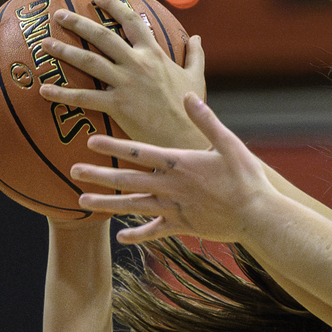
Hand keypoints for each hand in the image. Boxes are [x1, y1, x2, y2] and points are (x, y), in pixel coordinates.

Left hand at [39, 0, 208, 148]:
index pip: (132, 21)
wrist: (185, 137)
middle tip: (58, 15)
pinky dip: (62, 94)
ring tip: (44, 45)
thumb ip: (195, 56)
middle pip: (102, 36)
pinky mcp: (117, 105)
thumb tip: (197, 38)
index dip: (113, 6)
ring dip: (64, 51)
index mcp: (154, 55)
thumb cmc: (190, 110)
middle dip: (78, 22)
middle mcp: (137, 64)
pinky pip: (84, 97)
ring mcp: (125, 83)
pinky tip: (44, 89)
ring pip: (89, 61)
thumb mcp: (195, 78)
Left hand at [71, 93, 275, 244]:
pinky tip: (120, 238)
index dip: (113, 146)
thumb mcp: (229, 143)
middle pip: (128, 180)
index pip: (139, 152)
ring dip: (106, 204)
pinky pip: (155, 231)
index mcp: (179, 164)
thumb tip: (187, 94)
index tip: (89, 141)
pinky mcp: (182, 226)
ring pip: (133, 206)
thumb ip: (205, 119)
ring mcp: (174, 209)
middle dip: (98, 175)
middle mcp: (170, 187)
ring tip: (83, 201)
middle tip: (73, 171)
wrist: (258, 216)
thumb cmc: (247, 178)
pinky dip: (138, 235)